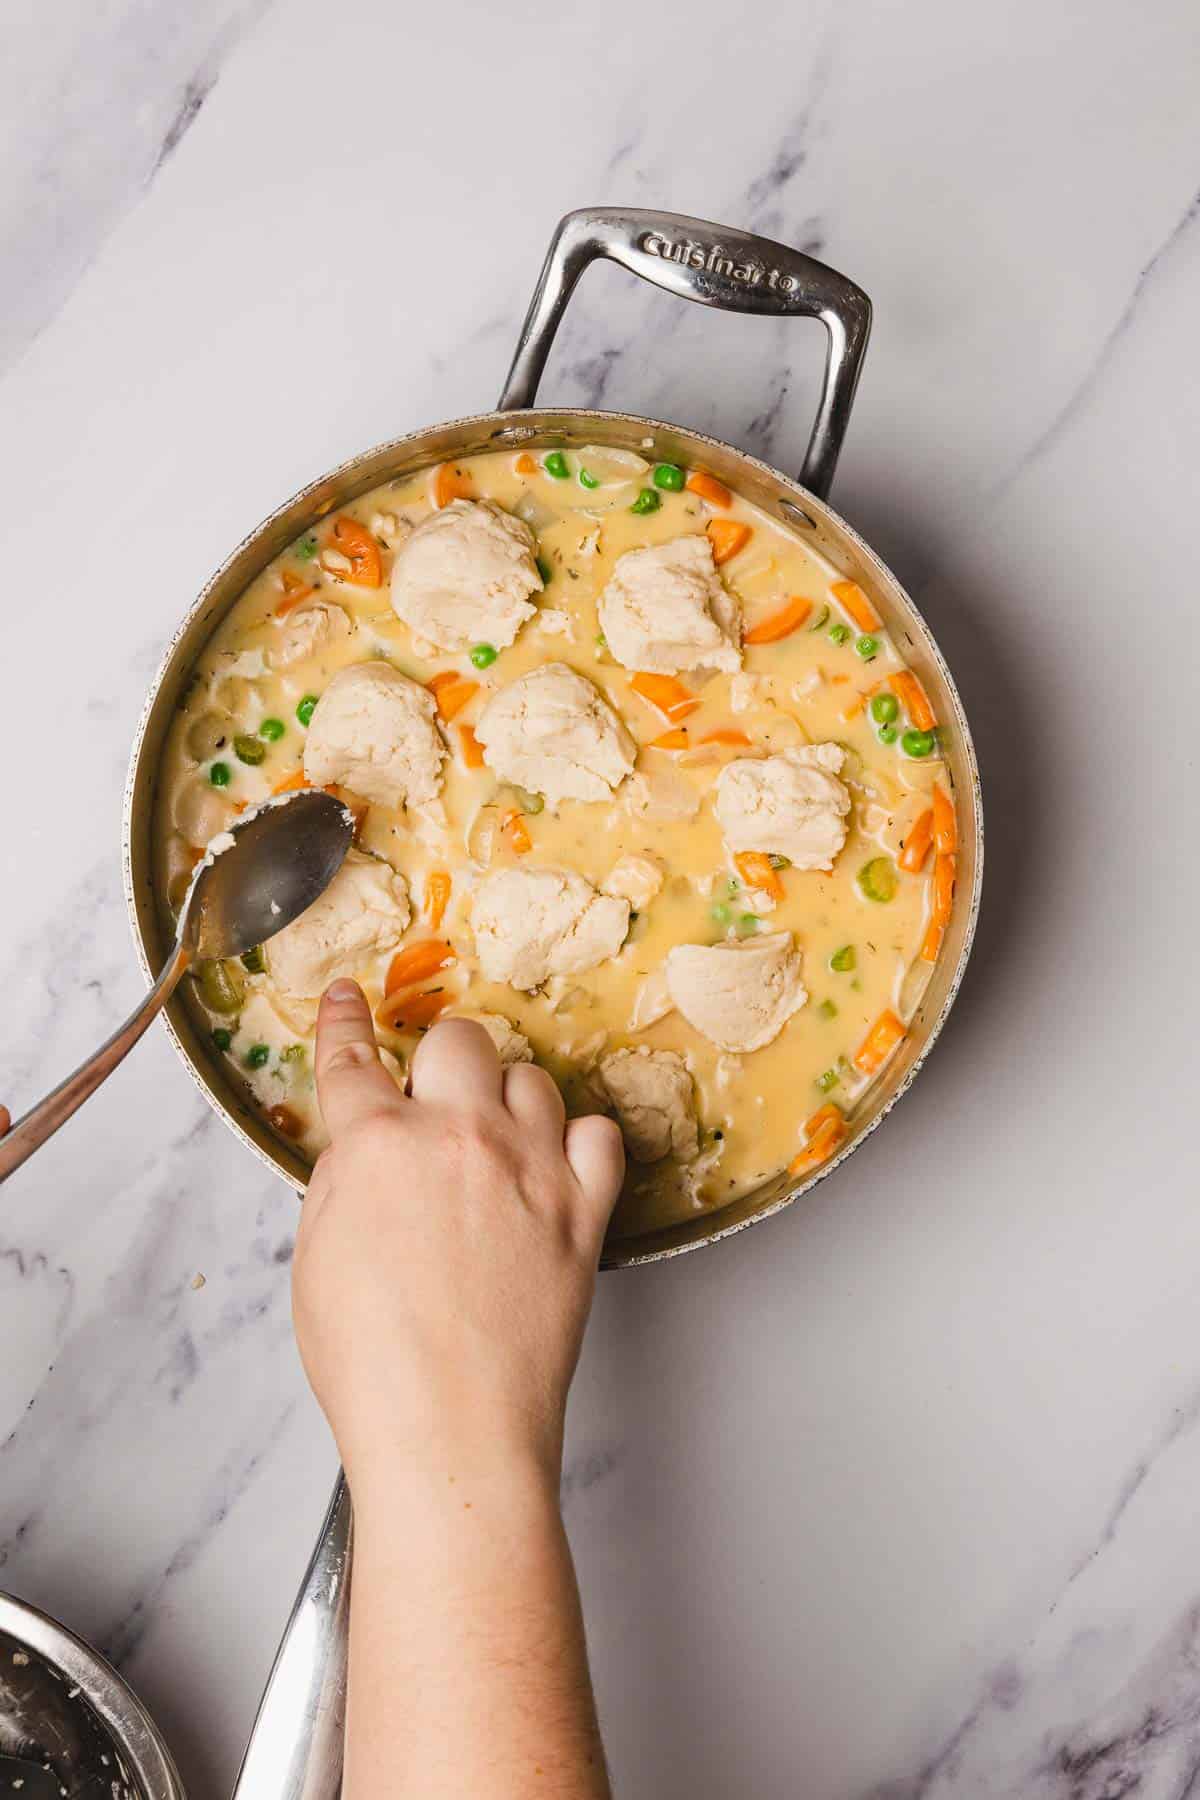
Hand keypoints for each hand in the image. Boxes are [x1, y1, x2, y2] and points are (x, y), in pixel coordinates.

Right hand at [292, 981, 623, 1490]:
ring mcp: (529, 1166)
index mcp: (377, 1145)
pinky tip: (557, 1166)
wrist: (450, 1427)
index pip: (352, 1059)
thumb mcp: (317, 1258)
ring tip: (495, 1145)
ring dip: (508, 1099)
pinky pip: (599, 1134)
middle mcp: (458, 1136)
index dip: (344, 1022)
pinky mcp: (584, 1207)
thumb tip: (363, 1147)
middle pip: (460, 1039)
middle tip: (435, 1105)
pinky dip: (578, 1143)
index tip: (347, 998)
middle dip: (442, 1061)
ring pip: (533, 1077)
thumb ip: (342, 1180)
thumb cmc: (374, 1363)